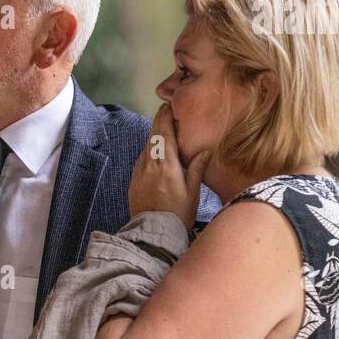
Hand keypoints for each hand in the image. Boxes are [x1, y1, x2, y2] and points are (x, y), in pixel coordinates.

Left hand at [128, 103, 211, 229]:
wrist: (153, 233)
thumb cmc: (177, 214)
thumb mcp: (193, 191)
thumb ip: (197, 168)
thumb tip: (205, 150)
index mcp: (166, 164)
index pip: (164, 132)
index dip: (166, 117)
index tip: (169, 106)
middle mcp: (149, 164)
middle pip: (153, 135)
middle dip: (159, 122)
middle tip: (165, 111)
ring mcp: (139, 171)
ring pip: (146, 147)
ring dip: (154, 137)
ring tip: (163, 130)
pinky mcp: (133, 180)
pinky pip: (142, 159)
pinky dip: (149, 151)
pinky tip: (155, 153)